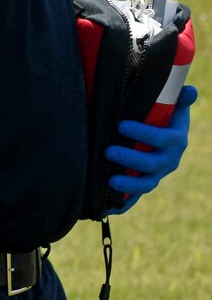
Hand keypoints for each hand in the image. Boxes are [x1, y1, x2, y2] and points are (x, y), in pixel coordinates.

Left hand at [104, 83, 195, 211]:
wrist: (161, 139)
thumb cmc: (164, 118)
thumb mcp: (174, 107)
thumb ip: (181, 99)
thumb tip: (190, 91)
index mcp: (176, 140)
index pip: (162, 138)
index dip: (143, 133)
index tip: (122, 125)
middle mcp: (168, 160)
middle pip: (151, 164)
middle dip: (129, 158)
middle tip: (108, 151)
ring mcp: (156, 175)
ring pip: (145, 184)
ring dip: (128, 185)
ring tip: (110, 180)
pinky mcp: (143, 185)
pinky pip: (135, 198)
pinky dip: (123, 204)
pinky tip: (109, 208)